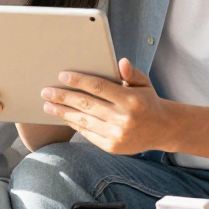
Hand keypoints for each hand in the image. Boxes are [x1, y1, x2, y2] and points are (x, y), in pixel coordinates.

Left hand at [41, 58, 172, 154]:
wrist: (162, 129)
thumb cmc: (148, 101)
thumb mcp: (144, 83)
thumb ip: (131, 73)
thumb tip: (120, 62)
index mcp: (130, 99)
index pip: (99, 87)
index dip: (78, 80)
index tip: (62, 75)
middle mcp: (123, 118)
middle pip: (86, 104)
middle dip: (63, 97)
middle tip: (46, 91)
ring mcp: (117, 134)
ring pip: (83, 121)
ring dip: (63, 112)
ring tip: (48, 105)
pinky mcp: (112, 147)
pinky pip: (88, 133)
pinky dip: (74, 124)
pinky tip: (64, 116)